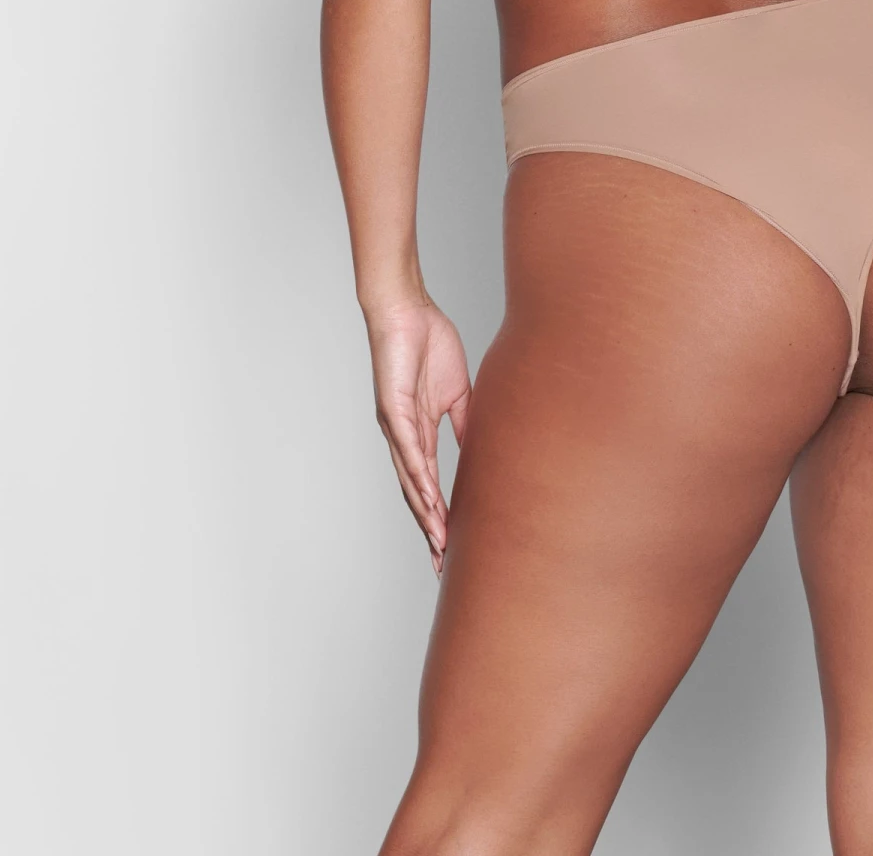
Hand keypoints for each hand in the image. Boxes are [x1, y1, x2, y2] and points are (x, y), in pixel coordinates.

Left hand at [365, 299, 471, 574]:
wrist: (406, 311)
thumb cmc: (428, 344)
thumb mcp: (457, 392)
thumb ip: (465, 422)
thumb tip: (479, 450)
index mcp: (418, 433)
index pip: (428, 485)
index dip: (437, 517)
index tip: (450, 547)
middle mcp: (402, 436)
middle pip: (415, 493)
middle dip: (429, 529)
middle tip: (442, 562)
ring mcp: (395, 425)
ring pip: (409, 478)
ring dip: (424, 512)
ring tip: (438, 540)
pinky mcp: (393, 408)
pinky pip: (407, 447)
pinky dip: (417, 474)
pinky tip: (428, 496)